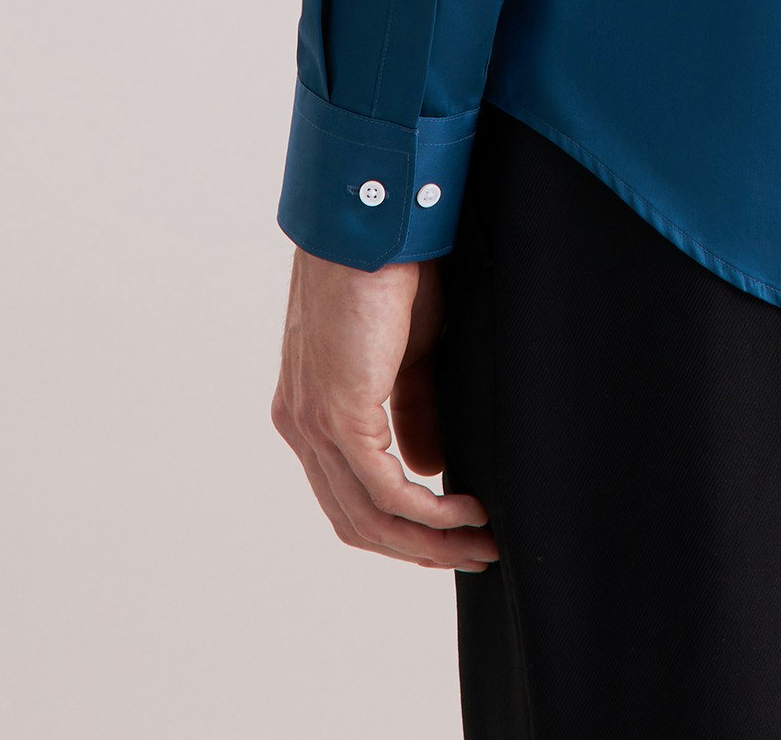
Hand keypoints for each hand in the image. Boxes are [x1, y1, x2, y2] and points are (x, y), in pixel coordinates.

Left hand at [273, 249, 498, 569]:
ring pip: (368, 516)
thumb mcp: (409, 352)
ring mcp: (314, 423)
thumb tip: (428, 468)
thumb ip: (412, 410)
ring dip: (428, 541)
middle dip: (418, 549)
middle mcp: (301, 424)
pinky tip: (467, 510)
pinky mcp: (339, 415)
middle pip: (355, 520)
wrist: (374, 225)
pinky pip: (385, 489)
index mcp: (309, 409)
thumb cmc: (391, 271)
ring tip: (479, 544)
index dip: (397, 529)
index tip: (449, 538)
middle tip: (473, 556)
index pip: (346, 495)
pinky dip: (430, 510)